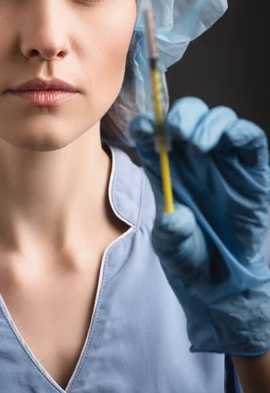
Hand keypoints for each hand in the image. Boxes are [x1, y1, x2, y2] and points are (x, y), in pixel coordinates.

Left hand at [130, 97, 269, 355]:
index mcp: (163, 167)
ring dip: (207, 122)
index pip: (151, 133)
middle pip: (186, 116)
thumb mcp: (171, 248)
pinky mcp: (251, 168)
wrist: (220, 277)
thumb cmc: (188, 255)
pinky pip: (250, 139)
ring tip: (198, 142)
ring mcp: (222, 160)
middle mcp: (191, 158)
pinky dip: (241, 132)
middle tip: (175, 131)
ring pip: (218, 119)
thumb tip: (176, 218)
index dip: (146, 124)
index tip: (141, 128)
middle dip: (180, 115)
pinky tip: (230, 139)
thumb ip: (171, 233)